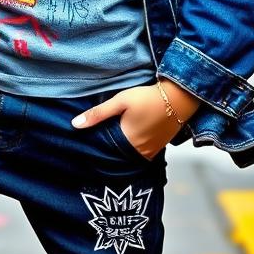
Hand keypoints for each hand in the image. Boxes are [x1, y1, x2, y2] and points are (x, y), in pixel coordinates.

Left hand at [70, 80, 199, 159]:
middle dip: (108, 150)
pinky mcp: (159, 148)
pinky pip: (141, 153)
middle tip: (96, 141)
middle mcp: (140, 151)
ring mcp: (151, 152)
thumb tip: (74, 125)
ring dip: (120, 149)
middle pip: (117, 155)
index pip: (105, 150)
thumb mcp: (120, 101)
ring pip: (129, 155)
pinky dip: (133, 148)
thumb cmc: (148, 97)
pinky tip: (128, 138)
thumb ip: (98, 114)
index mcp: (127, 141)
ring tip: (111, 140)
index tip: (85, 143)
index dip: (95, 146)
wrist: (179, 98)